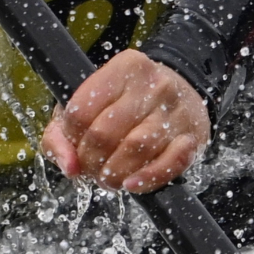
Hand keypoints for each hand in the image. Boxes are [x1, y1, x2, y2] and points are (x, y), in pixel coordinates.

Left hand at [41, 49, 209, 194]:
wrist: (183, 93)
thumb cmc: (125, 102)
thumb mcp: (89, 102)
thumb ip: (61, 135)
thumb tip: (69, 167)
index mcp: (123, 68)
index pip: (80, 111)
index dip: (71, 137)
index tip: (76, 144)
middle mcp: (152, 85)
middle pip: (104, 134)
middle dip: (90, 161)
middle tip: (91, 168)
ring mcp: (175, 112)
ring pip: (135, 149)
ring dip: (114, 174)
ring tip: (108, 178)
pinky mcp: (192, 138)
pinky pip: (168, 164)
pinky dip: (146, 179)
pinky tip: (131, 185)